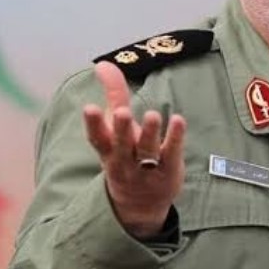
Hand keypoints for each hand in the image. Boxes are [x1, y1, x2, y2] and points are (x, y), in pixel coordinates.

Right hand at [82, 61, 186, 238]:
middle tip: (123, 113)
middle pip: (121, 145)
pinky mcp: (168, 171)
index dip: (93, 125)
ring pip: (147, 152)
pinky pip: (171, 154)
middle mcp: (124, 160)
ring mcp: (147, 168)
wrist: (140, 204)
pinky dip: (175, 138)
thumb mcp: (115, 127)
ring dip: (150, 133)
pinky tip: (179, 120)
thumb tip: (102, 64)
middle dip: (121, 130)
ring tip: (153, 115)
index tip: (89, 108)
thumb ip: (113, 94)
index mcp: (108, 149)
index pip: (97, 138)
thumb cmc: (125, 154)